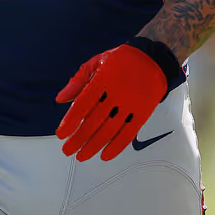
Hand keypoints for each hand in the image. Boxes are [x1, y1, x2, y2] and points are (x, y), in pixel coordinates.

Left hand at [56, 39, 180, 161]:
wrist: (153, 58)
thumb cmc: (122, 59)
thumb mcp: (97, 61)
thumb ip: (78, 80)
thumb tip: (61, 99)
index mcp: (103, 78)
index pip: (82, 104)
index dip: (70, 121)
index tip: (61, 134)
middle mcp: (116, 93)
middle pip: (94, 121)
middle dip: (78, 139)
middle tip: (68, 150)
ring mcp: (131, 104)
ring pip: (109, 130)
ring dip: (94, 146)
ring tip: (82, 155)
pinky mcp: (143, 113)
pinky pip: (128, 133)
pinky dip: (116, 147)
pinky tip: (105, 155)